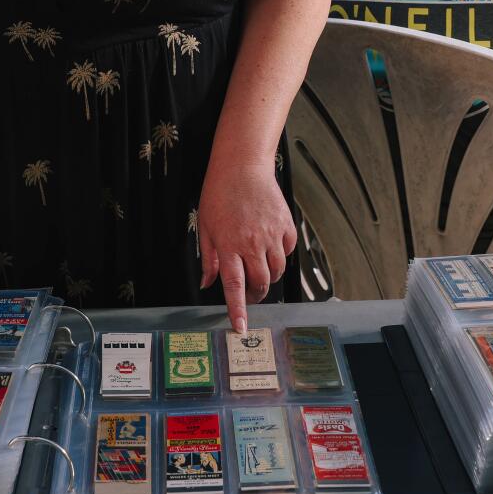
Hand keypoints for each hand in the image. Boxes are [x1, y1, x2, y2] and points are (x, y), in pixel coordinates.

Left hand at [196, 155, 296, 332]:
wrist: (243, 165)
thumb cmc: (219, 193)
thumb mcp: (205, 226)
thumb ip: (208, 258)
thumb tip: (208, 283)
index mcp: (228, 245)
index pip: (234, 286)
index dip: (238, 309)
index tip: (240, 327)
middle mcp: (251, 243)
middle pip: (260, 283)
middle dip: (255, 295)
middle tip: (249, 295)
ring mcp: (271, 234)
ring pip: (277, 271)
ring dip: (269, 277)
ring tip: (259, 268)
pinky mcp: (285, 225)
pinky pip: (288, 251)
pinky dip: (281, 255)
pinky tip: (270, 247)